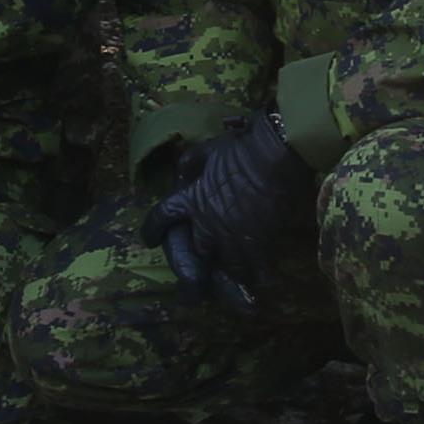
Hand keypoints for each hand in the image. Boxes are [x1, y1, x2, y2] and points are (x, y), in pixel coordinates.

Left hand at [148, 110, 314, 310]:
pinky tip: (261, 273)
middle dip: (201, 254)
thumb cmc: (240, 151)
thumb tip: (181, 170)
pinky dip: (257, 271)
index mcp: (192, 201)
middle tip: (206, 258)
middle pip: (198, 252)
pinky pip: (256, 268)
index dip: (152, 229)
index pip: (162, 217)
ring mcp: (234, 238)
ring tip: (237, 269)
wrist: (274, 158)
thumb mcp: (209, 149)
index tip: (150, 240)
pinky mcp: (260, 244)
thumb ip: (192, 161)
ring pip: (228, 265)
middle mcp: (209, 226)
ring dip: (230, 266)